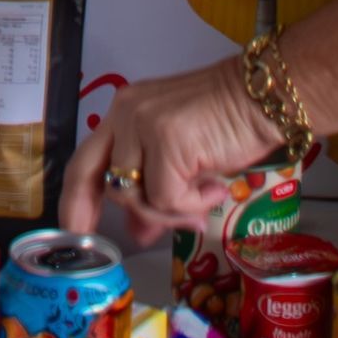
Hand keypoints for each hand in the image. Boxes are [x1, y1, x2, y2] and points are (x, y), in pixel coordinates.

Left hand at [60, 59, 273, 249]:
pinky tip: (214, 187)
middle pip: (98, 177)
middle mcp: (127, 112)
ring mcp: (143, 123)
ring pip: (135, 196)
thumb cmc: (229, 123)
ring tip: (203, 197)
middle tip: (122, 240)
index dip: (75, 199)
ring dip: (170, 211)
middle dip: (101, 215)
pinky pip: (165, 198)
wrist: (264, 97)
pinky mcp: (165, 138)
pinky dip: (191, 204)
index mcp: (127, 110)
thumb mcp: (181, 159)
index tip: (74, 229)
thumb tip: (138, 231)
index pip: (86, 158)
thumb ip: (153, 188)